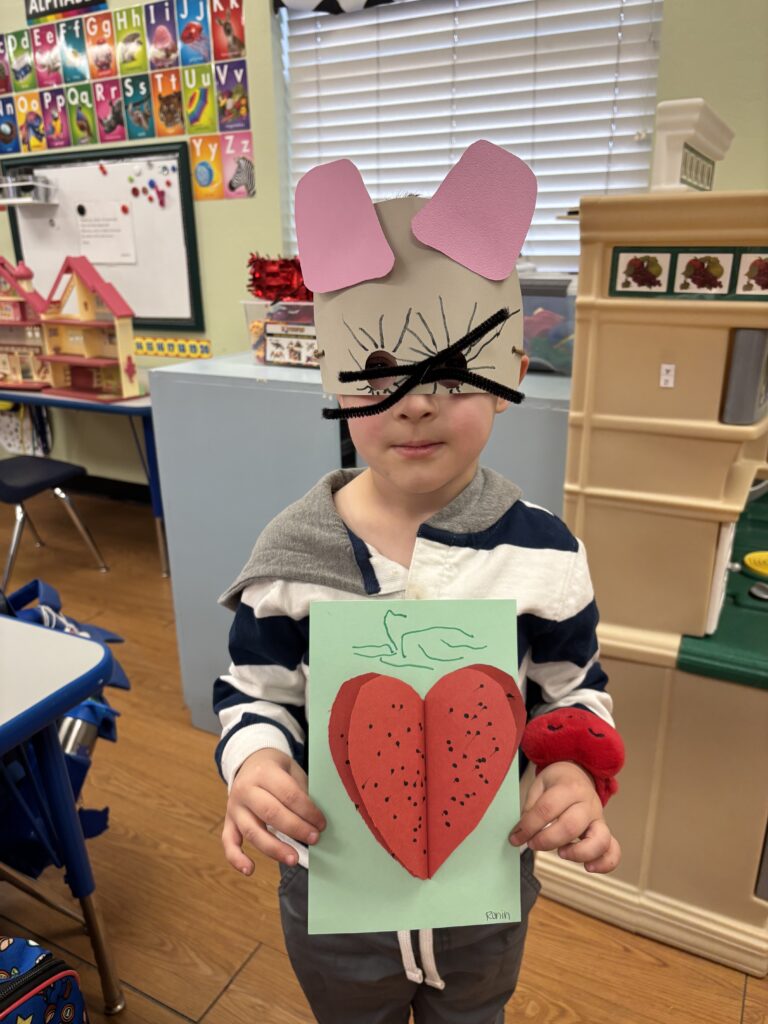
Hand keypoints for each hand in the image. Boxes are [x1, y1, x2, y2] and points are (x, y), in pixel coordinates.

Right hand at [221, 748, 325, 874]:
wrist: (250, 761)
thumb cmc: (276, 770)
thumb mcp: (291, 770)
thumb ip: (301, 792)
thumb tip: (316, 820)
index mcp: (264, 772)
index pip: (288, 794)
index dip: (307, 811)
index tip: (321, 823)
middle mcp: (246, 789)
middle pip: (271, 813)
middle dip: (296, 829)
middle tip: (314, 838)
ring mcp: (234, 807)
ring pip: (252, 831)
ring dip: (274, 848)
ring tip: (293, 859)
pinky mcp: (229, 821)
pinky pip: (228, 842)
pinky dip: (236, 858)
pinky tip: (250, 870)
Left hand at [509, 761, 619, 872]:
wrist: (579, 773)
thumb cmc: (556, 782)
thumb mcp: (540, 785)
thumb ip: (532, 808)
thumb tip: (521, 834)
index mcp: (568, 787)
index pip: (547, 809)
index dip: (528, 826)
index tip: (515, 837)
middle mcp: (587, 803)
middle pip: (571, 826)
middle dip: (547, 840)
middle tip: (533, 844)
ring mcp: (599, 818)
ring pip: (599, 839)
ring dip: (578, 852)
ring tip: (561, 853)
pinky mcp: (604, 831)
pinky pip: (613, 850)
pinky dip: (604, 863)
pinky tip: (588, 867)